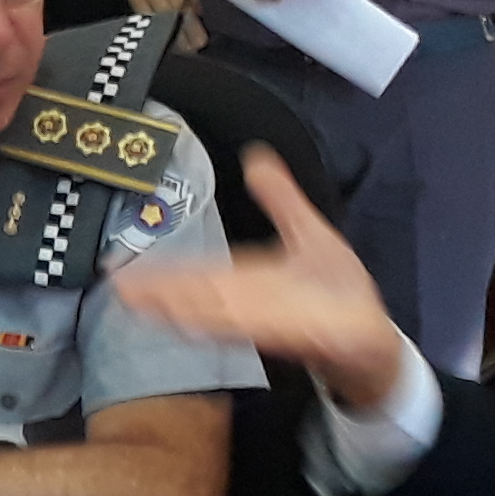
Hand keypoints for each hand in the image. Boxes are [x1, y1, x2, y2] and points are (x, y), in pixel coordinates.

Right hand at [117, 147, 412, 410]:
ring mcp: (276, 322)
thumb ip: (281, 199)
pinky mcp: (303, 335)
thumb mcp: (309, 233)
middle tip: (119, 288)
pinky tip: (205, 317)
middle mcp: (254, 304)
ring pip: (221, 312)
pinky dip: (236, 320)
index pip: (199, 277)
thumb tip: (256, 155)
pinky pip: (266, 325)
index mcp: (251, 282)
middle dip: (160, 292)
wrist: (375, 340)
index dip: (161, 276)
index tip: (120, 273)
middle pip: (201, 296)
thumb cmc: (341, 292)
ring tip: (144, 302)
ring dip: (183, 308)